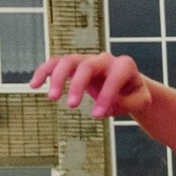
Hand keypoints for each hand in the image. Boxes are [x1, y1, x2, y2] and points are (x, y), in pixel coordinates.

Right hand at [29, 49, 148, 121]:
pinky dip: (44, 72)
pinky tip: (33, 85)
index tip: (97, 115)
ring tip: (51, 98)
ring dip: (57, 77)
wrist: (127, 84)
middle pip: (86, 66)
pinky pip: (56, 63)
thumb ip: (130, 103)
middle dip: (77, 85)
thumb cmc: (134, 94)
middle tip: (71, 106)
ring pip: (67, 61)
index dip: (106, 96)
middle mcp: (104, 59)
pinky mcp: (74, 66)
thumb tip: (105, 107)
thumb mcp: (141, 101)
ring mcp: (87, 60)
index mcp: (124, 66)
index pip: (113, 78)